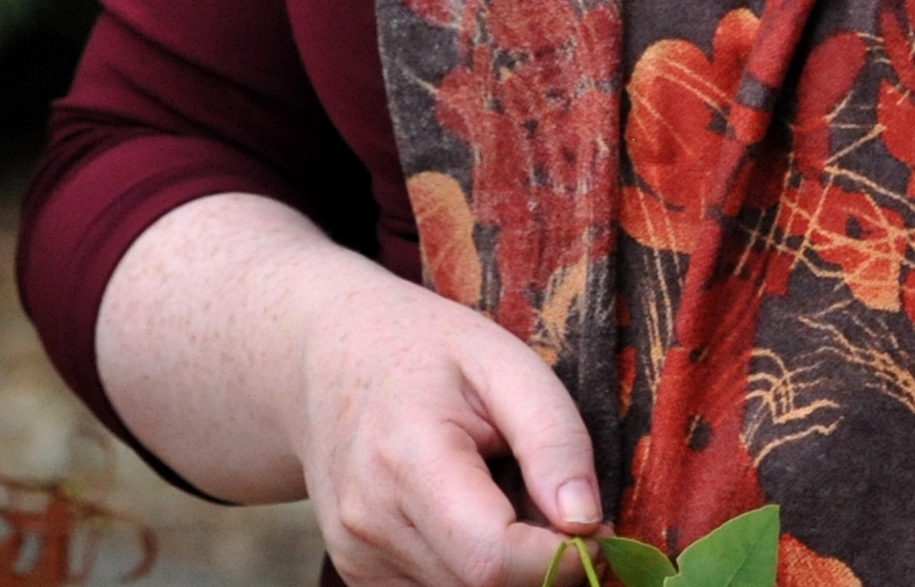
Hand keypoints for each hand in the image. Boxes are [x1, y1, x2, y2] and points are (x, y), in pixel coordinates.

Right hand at [99, 194, 595, 586]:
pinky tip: (466, 516)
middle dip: (540, 566)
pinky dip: (470, 570)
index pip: (493, 560)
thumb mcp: (500, 360)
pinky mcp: (358, 574)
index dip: (562, 562)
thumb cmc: (422, 349)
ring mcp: (358, 555)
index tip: (593, 529)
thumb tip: (587, 522)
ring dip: (504, 570)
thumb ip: (552, 438)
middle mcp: (370, 521)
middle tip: (550, 505)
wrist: (321, 355)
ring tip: (499, 498)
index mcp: (407, 459)